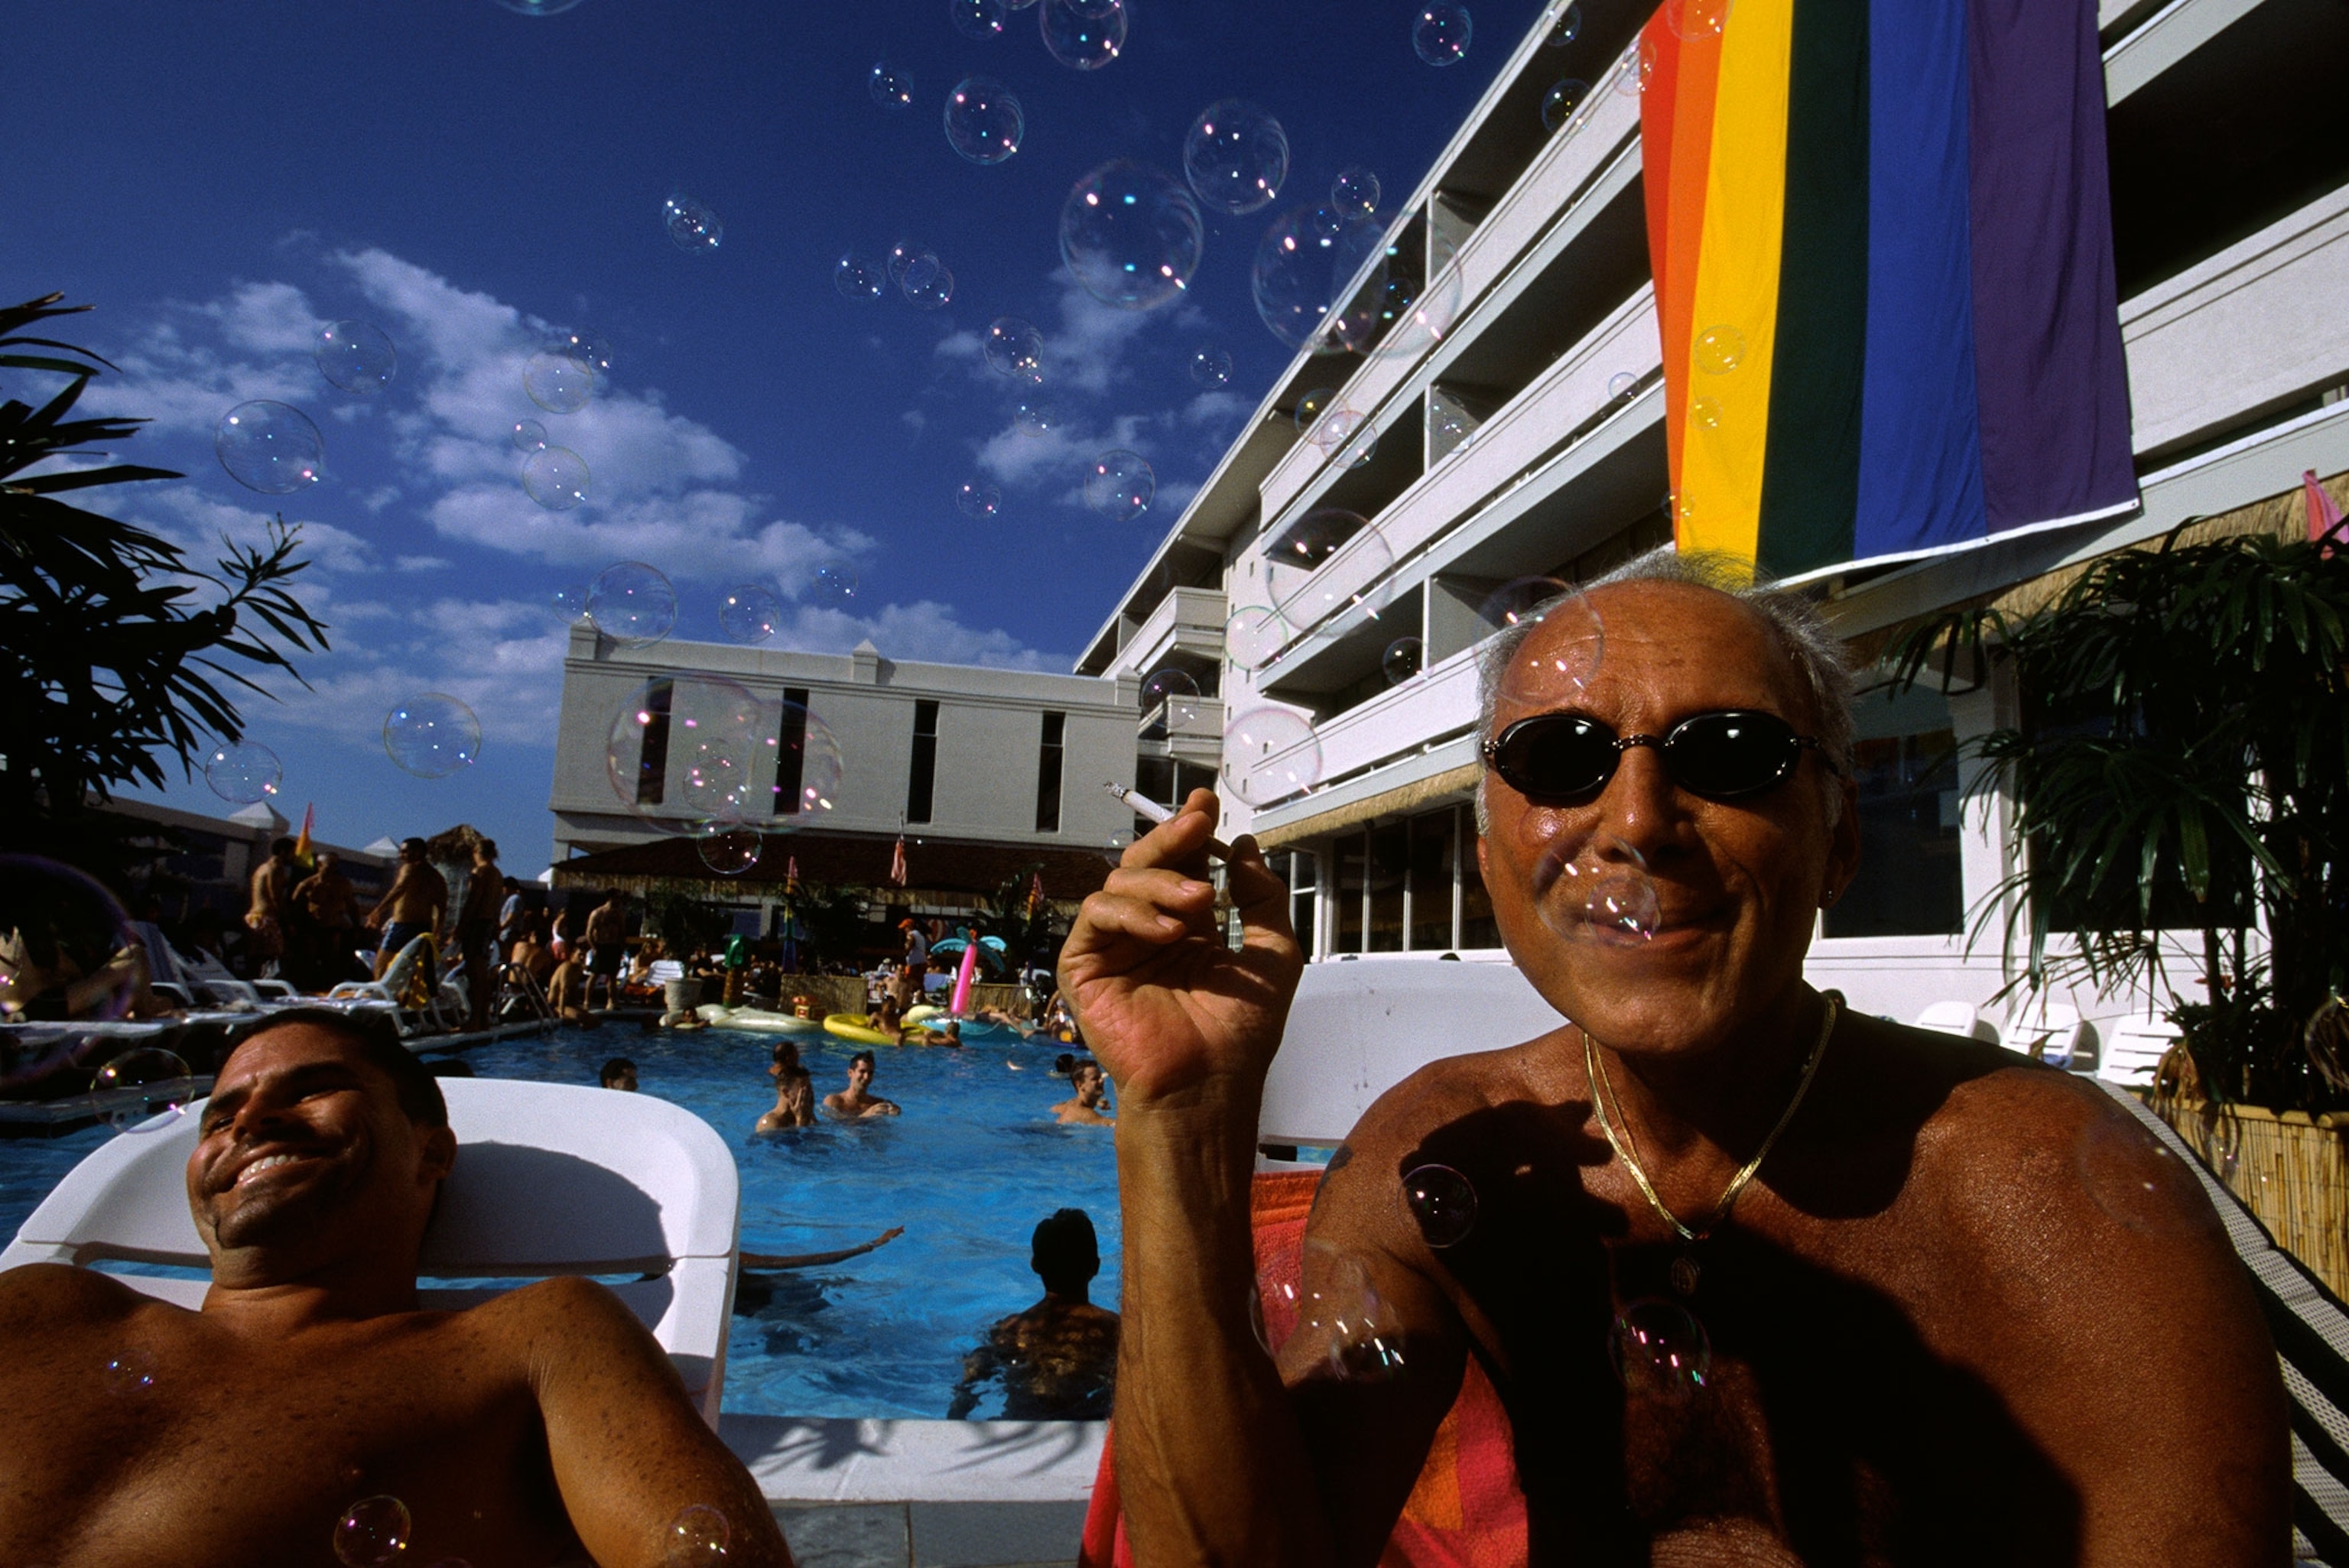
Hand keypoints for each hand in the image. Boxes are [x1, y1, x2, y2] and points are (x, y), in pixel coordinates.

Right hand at [1058, 788, 1301, 1107]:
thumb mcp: (1275, 955)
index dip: (1190, 831)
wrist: (1208, 1085)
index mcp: (1188, 927)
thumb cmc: (1240, 1034)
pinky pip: (1095, 916)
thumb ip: (1263, 899)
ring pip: (1120, 882)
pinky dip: (1131, 912)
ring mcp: (1115, 948)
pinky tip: (1167, 931)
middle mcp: (1148, 931)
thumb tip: (1244, 847)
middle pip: (1146, 863)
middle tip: (1198, 823)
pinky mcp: (1085, 967)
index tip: (1207, 802)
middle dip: (1173, 837)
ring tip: (1199, 903)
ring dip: (1161, 882)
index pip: (1182, 865)